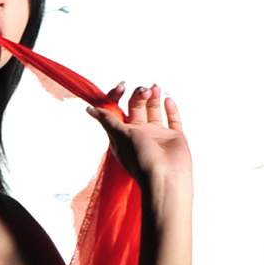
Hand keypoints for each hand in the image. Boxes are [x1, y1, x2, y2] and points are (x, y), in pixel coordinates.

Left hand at [86, 82, 191, 198]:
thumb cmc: (141, 160)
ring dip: (153, 97)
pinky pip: (172, 119)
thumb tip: (89, 108)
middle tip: (144, 90)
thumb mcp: (120, 136)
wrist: (166, 178)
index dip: (118, 97)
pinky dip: (170, 108)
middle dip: (138, 95)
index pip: (118, 110)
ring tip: (155, 88)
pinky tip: (167, 99)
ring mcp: (157, 134)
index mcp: (124, 134)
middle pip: (136, 107)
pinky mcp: (174, 137)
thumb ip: (108, 120)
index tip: (122, 86)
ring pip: (154, 110)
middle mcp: (140, 133)